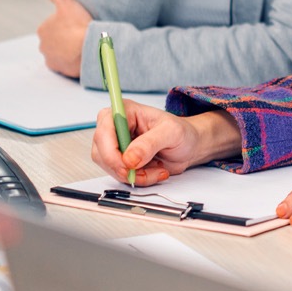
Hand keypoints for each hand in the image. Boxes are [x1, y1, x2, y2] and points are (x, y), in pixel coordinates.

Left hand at [36, 0, 91, 77]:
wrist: (90, 47)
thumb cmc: (79, 24)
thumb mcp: (68, 3)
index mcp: (42, 30)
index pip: (52, 25)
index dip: (64, 24)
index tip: (75, 23)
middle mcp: (43, 46)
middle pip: (54, 40)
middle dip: (63, 38)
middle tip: (79, 34)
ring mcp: (51, 59)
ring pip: (58, 52)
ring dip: (66, 50)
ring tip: (81, 45)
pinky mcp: (60, 69)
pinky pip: (65, 64)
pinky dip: (71, 60)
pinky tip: (80, 55)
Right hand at [91, 104, 240, 185]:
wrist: (189, 147)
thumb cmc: (182, 132)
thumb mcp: (172, 132)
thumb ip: (150, 143)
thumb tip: (129, 158)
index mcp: (125, 111)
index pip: (104, 131)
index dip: (110, 151)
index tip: (126, 165)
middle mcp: (115, 128)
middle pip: (101, 153)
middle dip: (124, 167)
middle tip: (145, 170)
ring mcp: (116, 146)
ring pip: (110, 168)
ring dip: (135, 175)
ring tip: (158, 168)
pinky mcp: (120, 162)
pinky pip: (121, 177)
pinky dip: (139, 179)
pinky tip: (155, 171)